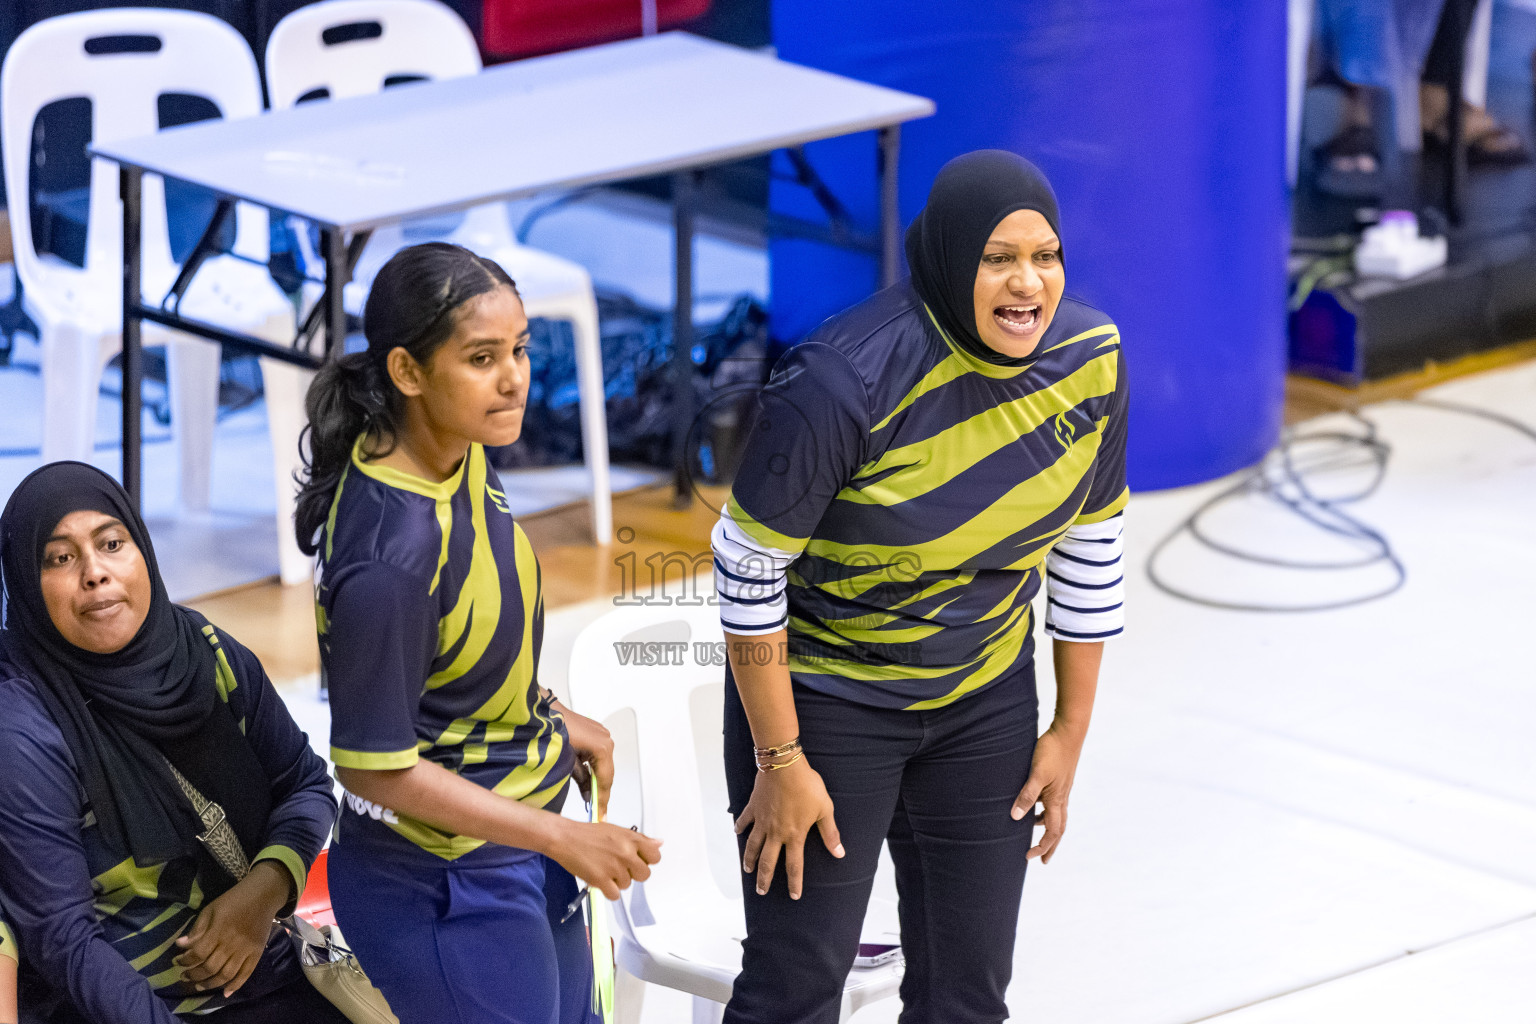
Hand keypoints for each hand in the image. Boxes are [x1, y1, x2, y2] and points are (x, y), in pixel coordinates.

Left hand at [173, 860, 290, 996]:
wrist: (264, 895)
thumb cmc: (234, 900)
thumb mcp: (211, 909)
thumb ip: (197, 928)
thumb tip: (181, 945)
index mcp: (219, 930)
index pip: (198, 953)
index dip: (185, 961)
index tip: (177, 961)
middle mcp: (232, 944)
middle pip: (210, 967)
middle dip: (194, 975)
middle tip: (185, 976)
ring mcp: (246, 950)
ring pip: (226, 975)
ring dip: (210, 984)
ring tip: (199, 985)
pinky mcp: (257, 953)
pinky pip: (246, 973)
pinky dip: (236, 985)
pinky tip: (225, 992)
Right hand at [550, 819, 662, 900]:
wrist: (565, 837)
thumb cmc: (589, 834)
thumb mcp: (617, 830)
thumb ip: (640, 839)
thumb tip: (660, 843)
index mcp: (631, 839)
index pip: (655, 856)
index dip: (646, 860)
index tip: (636, 860)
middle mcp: (626, 852)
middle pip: (644, 874)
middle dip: (633, 873)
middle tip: (618, 867)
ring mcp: (614, 866)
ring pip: (627, 885)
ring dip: (616, 881)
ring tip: (603, 868)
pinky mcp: (601, 879)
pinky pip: (615, 895)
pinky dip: (608, 891)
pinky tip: (600, 880)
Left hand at [554, 700, 614, 818]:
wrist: (545, 712)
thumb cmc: (553, 730)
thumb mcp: (566, 761)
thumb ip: (581, 779)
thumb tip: (587, 795)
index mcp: (602, 746)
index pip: (605, 779)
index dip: (602, 799)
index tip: (601, 814)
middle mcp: (606, 739)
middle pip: (608, 773)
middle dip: (601, 791)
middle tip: (597, 809)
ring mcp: (603, 735)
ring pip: (604, 765)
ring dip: (597, 780)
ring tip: (591, 797)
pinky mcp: (597, 734)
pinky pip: (600, 756)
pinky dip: (595, 768)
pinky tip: (588, 779)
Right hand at [734, 758, 842, 899]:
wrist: (784, 766)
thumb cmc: (807, 785)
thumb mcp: (824, 809)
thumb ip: (830, 833)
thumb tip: (839, 853)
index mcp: (794, 835)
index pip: (794, 866)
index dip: (794, 883)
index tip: (794, 896)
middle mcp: (776, 833)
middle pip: (768, 862)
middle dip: (764, 879)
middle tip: (761, 891)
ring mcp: (762, 821)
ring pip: (753, 846)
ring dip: (750, 860)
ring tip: (748, 870)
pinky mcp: (753, 807)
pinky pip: (744, 821)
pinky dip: (740, 828)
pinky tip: (737, 832)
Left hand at [1012, 726, 1084, 863]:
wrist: (1068, 731)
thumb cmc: (1052, 751)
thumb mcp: (1036, 774)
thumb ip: (1026, 795)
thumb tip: (1015, 818)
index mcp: (1057, 800)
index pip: (1052, 832)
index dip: (1042, 846)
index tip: (1030, 857)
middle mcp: (1062, 798)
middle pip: (1058, 829)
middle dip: (1050, 845)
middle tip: (1043, 859)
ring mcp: (1062, 789)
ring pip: (1057, 816)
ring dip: (1048, 828)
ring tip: (1036, 833)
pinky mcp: (1060, 780)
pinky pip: (1054, 803)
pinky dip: (1046, 811)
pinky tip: (1036, 806)